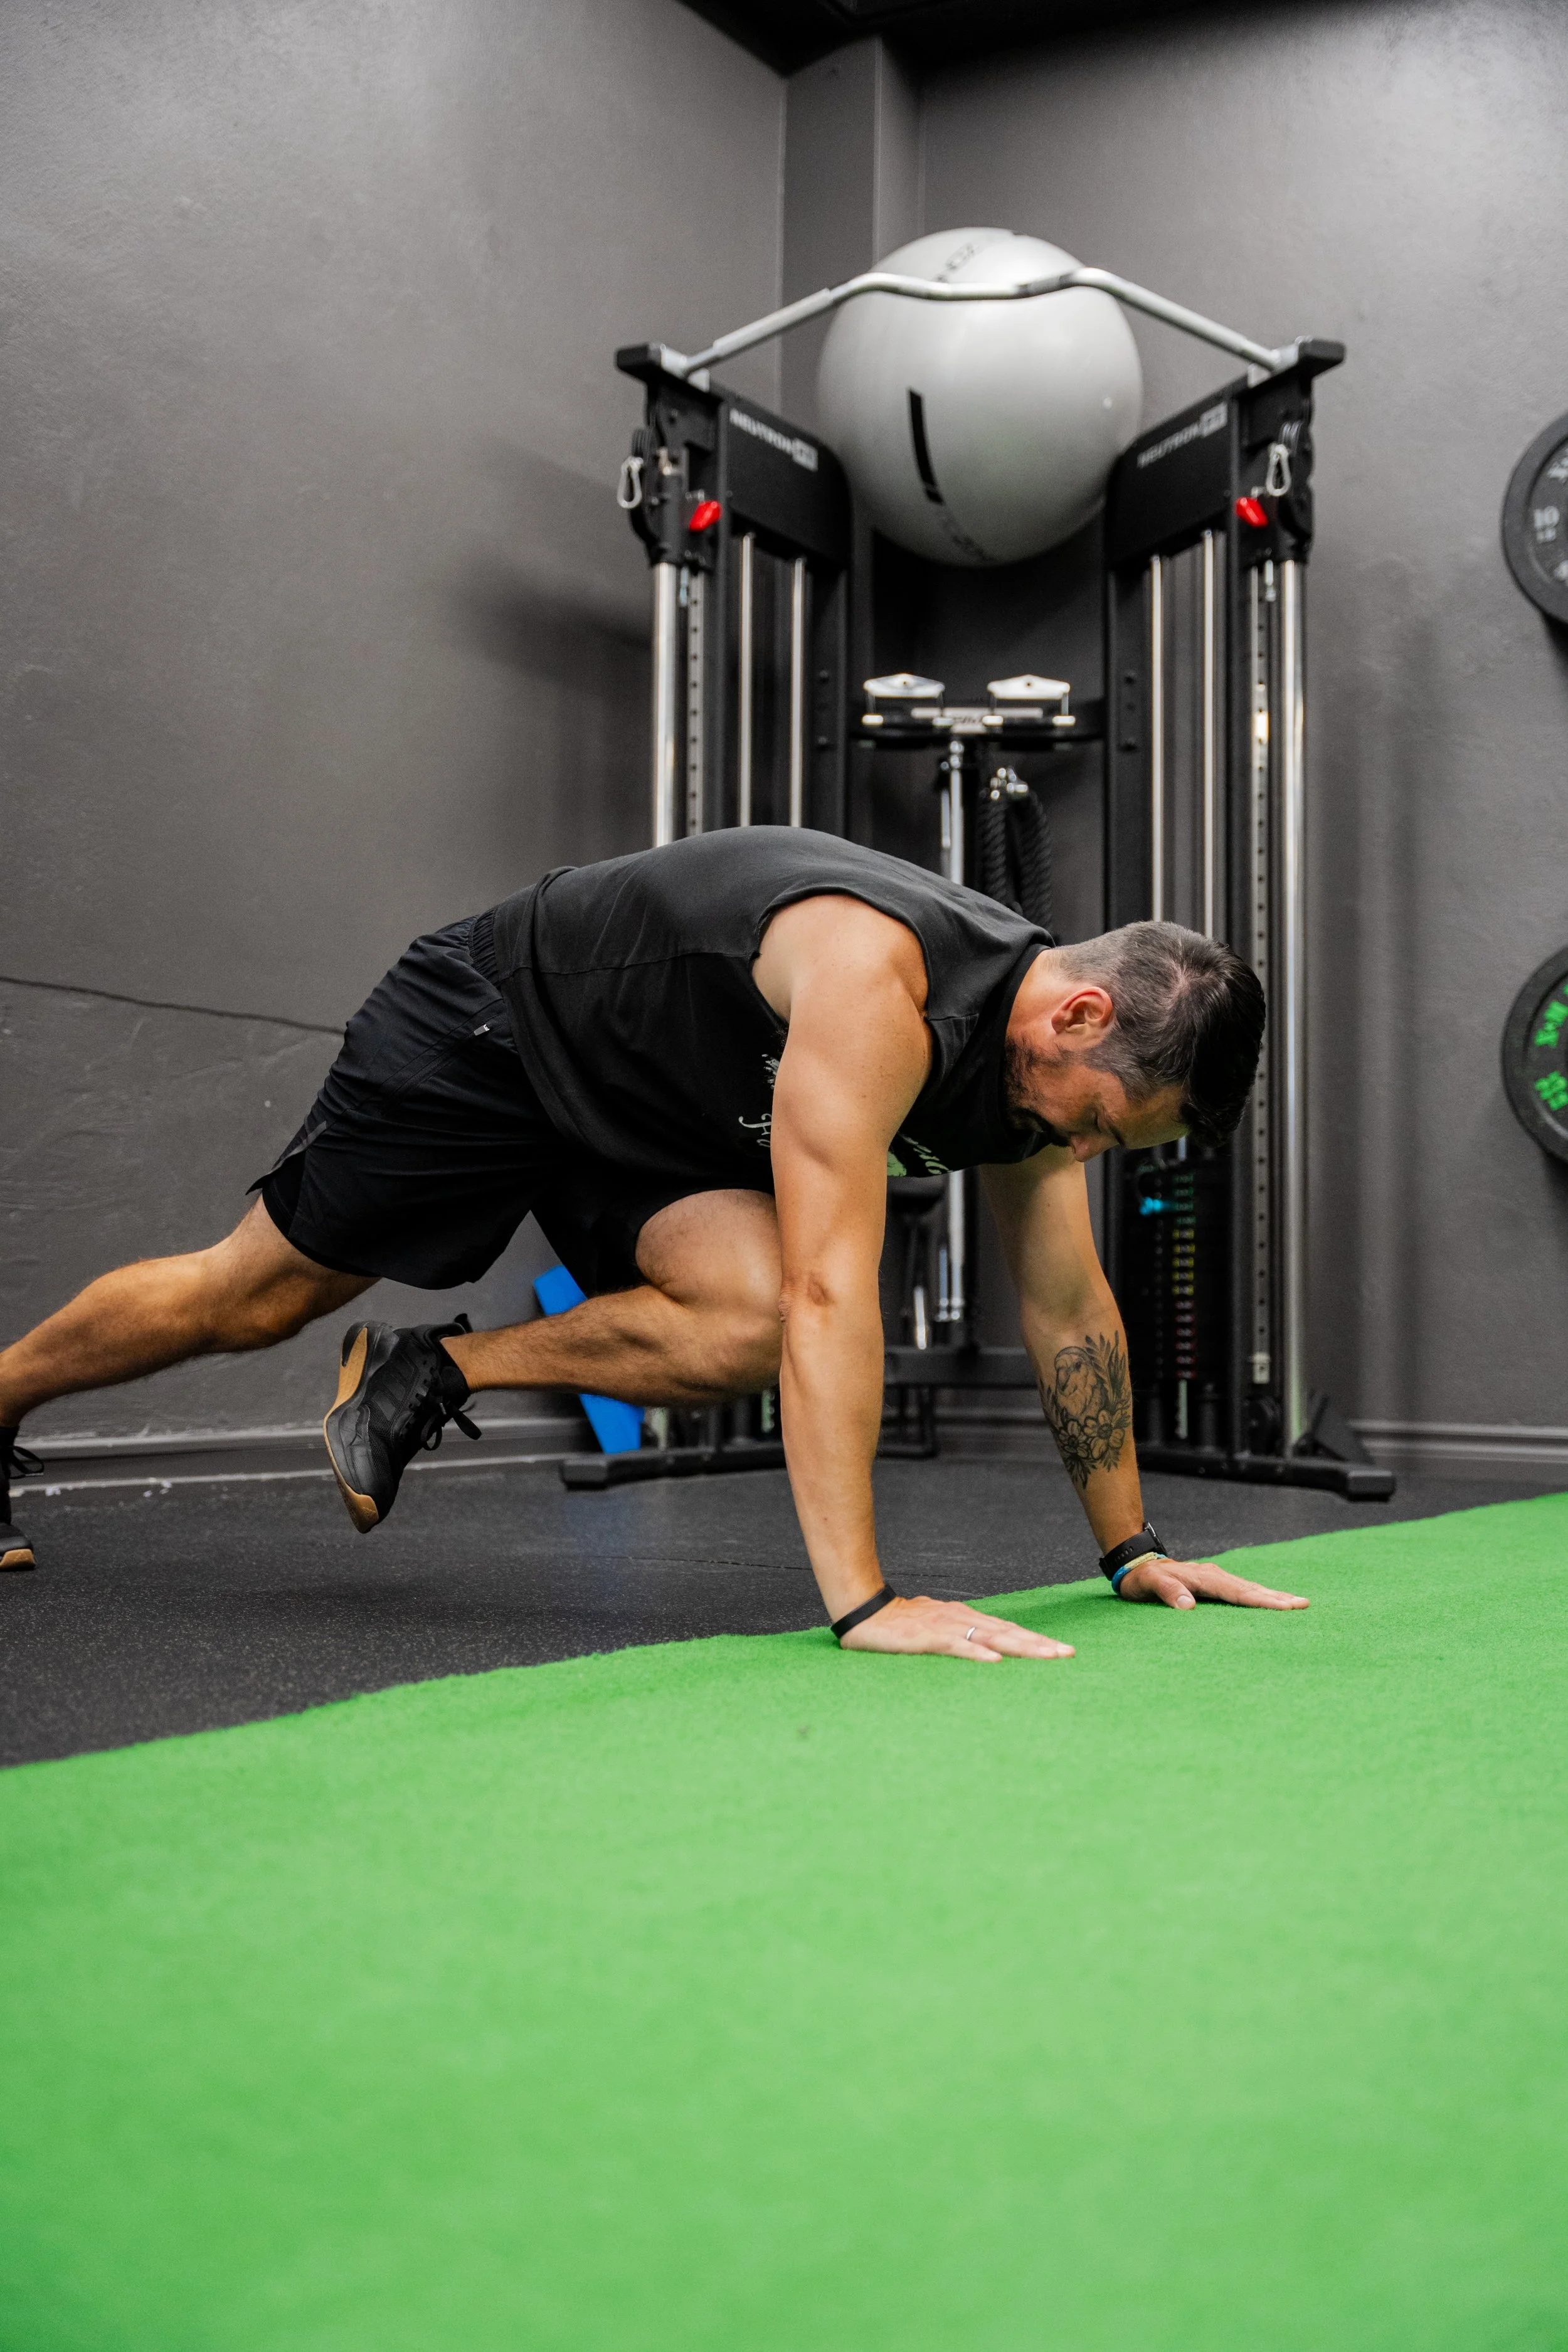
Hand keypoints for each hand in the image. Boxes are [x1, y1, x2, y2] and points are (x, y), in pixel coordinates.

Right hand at [840, 1595, 1074, 1661]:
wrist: (863, 1612)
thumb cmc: (899, 1624)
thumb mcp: (935, 1630)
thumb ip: (960, 1639)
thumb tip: (986, 1651)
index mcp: (964, 1618)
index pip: (1007, 1631)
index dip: (1035, 1641)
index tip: (1062, 1651)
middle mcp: (961, 1619)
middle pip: (1008, 1633)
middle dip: (1040, 1644)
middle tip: (1068, 1653)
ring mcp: (945, 1627)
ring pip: (991, 1638)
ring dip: (1021, 1647)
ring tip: (1047, 1656)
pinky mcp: (927, 1637)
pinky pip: (956, 1647)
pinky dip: (977, 1654)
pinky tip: (995, 1662)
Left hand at [1115, 1554, 1307, 1610]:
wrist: (1136, 1564)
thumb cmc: (1142, 1578)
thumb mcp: (1148, 1584)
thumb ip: (1167, 1592)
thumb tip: (1188, 1606)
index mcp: (1203, 1578)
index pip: (1238, 1593)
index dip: (1262, 1601)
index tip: (1285, 1607)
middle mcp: (1214, 1575)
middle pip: (1251, 1588)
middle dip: (1278, 1598)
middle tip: (1304, 1605)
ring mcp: (1216, 1577)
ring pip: (1250, 1587)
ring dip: (1273, 1595)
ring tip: (1297, 1603)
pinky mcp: (1215, 1582)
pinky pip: (1242, 1590)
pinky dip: (1259, 1595)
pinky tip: (1271, 1601)